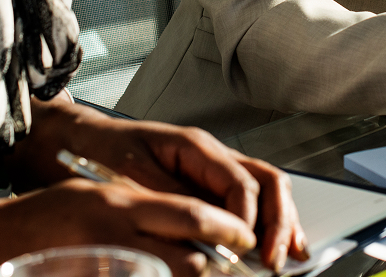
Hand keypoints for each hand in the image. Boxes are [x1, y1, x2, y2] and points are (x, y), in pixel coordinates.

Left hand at [5, 95, 307, 270]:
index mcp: (198, 146)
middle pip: (267, 181)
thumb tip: (201, 224)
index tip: (246, 248)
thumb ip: (168, 195)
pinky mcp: (210, 187)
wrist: (83, 139)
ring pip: (267, 190)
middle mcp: (216, 156)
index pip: (239, 181)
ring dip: (284, 221)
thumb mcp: (130, 171)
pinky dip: (268, 223)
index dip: (247, 218)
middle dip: (280, 220)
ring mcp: (216, 170)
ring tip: (292, 253)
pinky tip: (273, 244)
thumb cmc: (104, 149)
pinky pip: (250, 201)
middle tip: (277, 258)